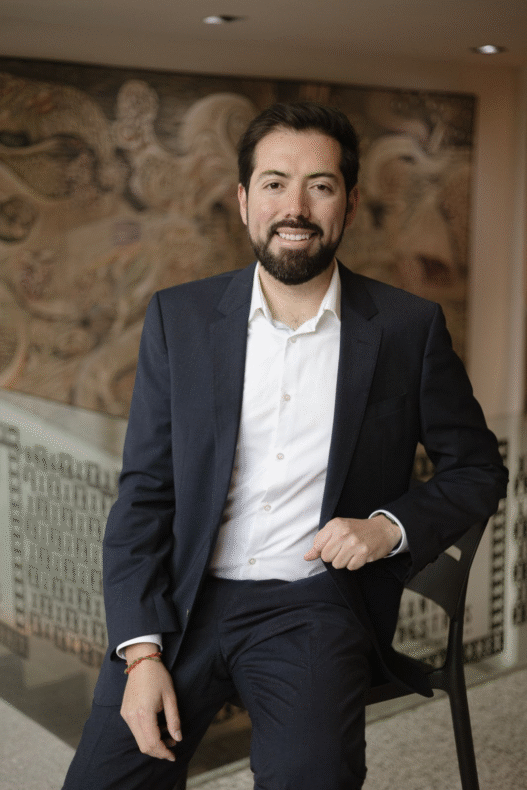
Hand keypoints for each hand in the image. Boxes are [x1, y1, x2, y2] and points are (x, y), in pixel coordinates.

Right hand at [121, 643, 180, 761]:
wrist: (141, 661)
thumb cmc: (158, 676)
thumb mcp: (170, 697)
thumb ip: (174, 719)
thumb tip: (178, 738)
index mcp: (144, 714)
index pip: (152, 743)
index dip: (164, 752)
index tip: (174, 756)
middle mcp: (131, 717)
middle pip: (144, 746)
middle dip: (159, 751)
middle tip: (173, 747)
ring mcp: (126, 715)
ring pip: (139, 740)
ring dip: (153, 743)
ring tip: (168, 736)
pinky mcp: (124, 712)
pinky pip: (135, 730)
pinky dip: (146, 734)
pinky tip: (158, 727)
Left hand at [304, 515, 400, 570]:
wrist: (382, 529)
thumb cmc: (357, 530)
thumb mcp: (337, 530)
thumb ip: (320, 543)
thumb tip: (306, 557)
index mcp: (335, 524)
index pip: (317, 546)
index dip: (324, 549)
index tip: (334, 545)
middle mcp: (343, 532)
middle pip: (326, 557)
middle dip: (334, 556)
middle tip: (344, 548)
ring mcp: (354, 543)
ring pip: (337, 564)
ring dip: (344, 561)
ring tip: (352, 552)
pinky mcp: (364, 553)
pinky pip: (350, 567)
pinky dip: (354, 564)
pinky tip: (359, 555)